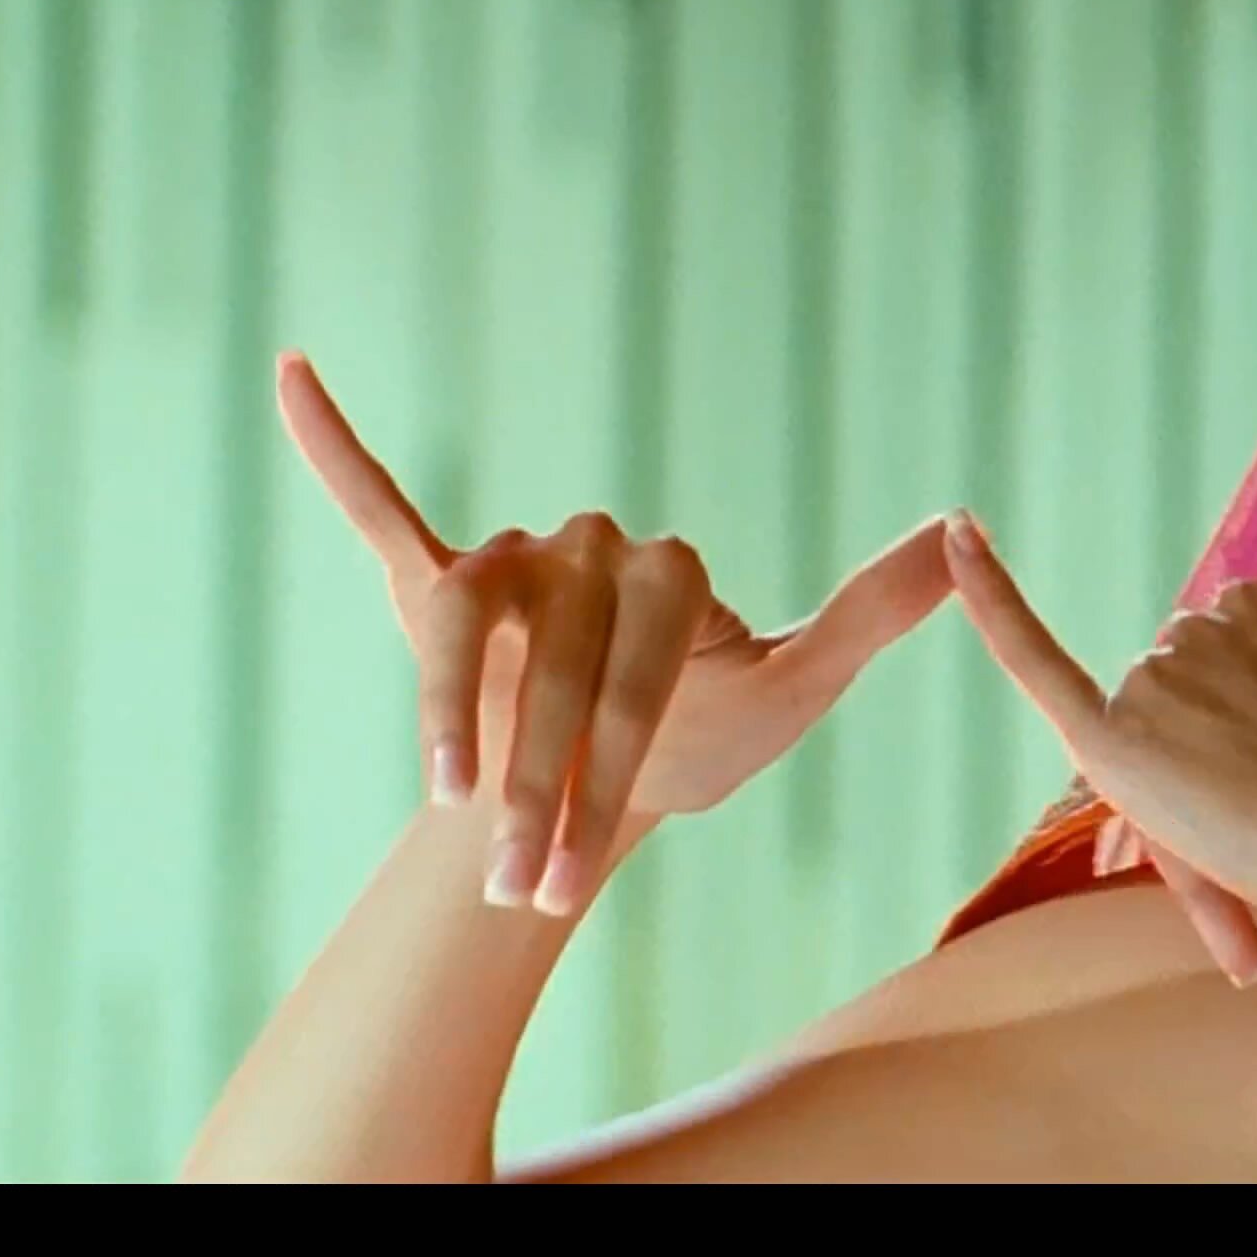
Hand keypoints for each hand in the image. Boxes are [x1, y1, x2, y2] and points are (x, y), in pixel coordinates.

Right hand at [276, 352, 951, 915]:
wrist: (605, 790)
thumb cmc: (701, 739)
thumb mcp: (797, 687)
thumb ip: (872, 613)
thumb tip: (962, 528)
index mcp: (665, 572)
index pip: (633, 670)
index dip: (608, 773)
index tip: (579, 868)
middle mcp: (584, 548)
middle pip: (548, 670)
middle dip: (539, 789)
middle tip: (526, 883)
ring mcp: (506, 562)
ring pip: (461, 635)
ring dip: (447, 727)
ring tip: (450, 808)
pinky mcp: (428, 575)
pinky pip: (376, 501)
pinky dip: (333, 442)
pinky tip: (293, 373)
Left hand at [944, 472, 1256, 975]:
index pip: (1229, 687)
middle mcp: (1205, 626)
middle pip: (1181, 721)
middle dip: (1217, 783)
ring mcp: (1157, 679)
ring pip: (1144, 752)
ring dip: (1177, 810)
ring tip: (1255, 848)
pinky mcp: (1110, 733)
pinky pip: (1035, 661)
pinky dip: (991, 596)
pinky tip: (954, 530)